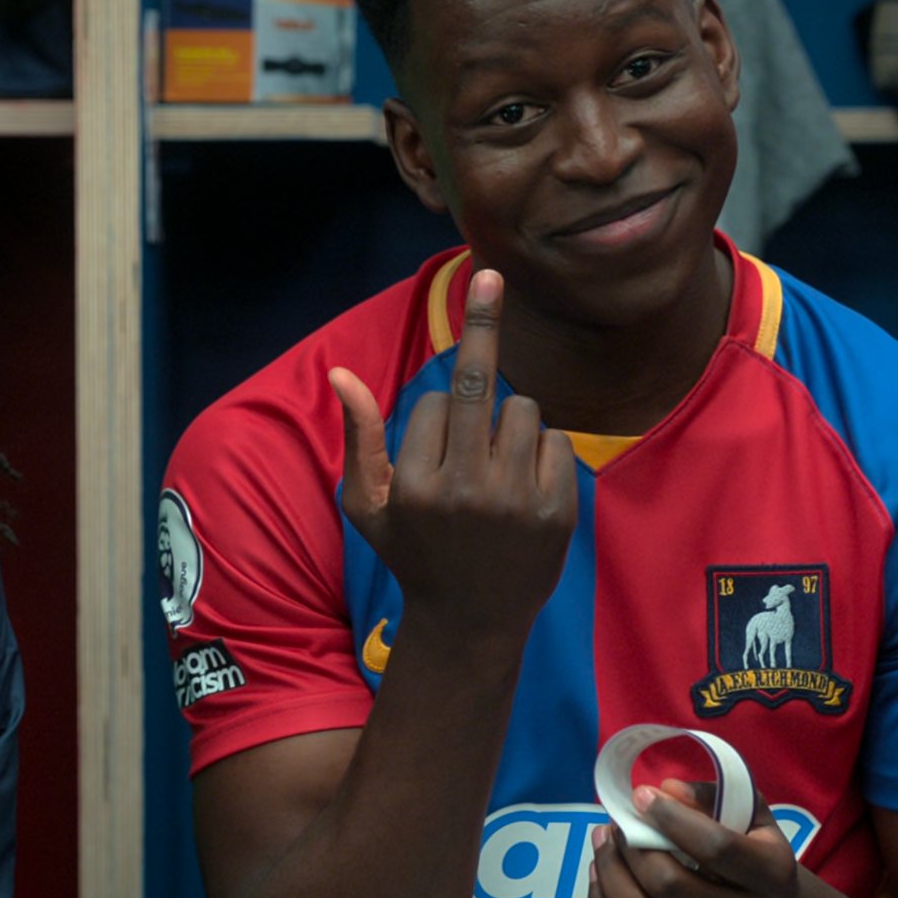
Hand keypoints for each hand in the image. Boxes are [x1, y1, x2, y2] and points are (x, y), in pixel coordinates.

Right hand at [330, 268, 576, 642]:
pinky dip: (543, 451)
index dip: (435, 415)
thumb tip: (340, 374)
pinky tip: (527, 487)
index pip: (433, 401)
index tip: (437, 444)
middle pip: (476, 383)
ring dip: (511, 423)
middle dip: (482, 323)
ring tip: (498, 469)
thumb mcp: (368, 504)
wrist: (471, 624)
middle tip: (490, 273)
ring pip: (522, 410)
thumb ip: (359, 437)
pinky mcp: (557, 511)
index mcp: (415, 485)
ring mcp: (516, 501)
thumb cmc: (414, 554)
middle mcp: (465, 490)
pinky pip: (556, 440)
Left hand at [590, 779, 805, 897]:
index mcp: (771, 877)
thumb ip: (713, 797)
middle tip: (617, 823)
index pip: (716, 848)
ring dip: (610, 874)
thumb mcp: (752, 818)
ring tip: (603, 844)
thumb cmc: (756, 856)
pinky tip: (600, 878)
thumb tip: (667, 790)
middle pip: (669, 886)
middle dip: (631, 847)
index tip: (641, 795)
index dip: (672, 818)